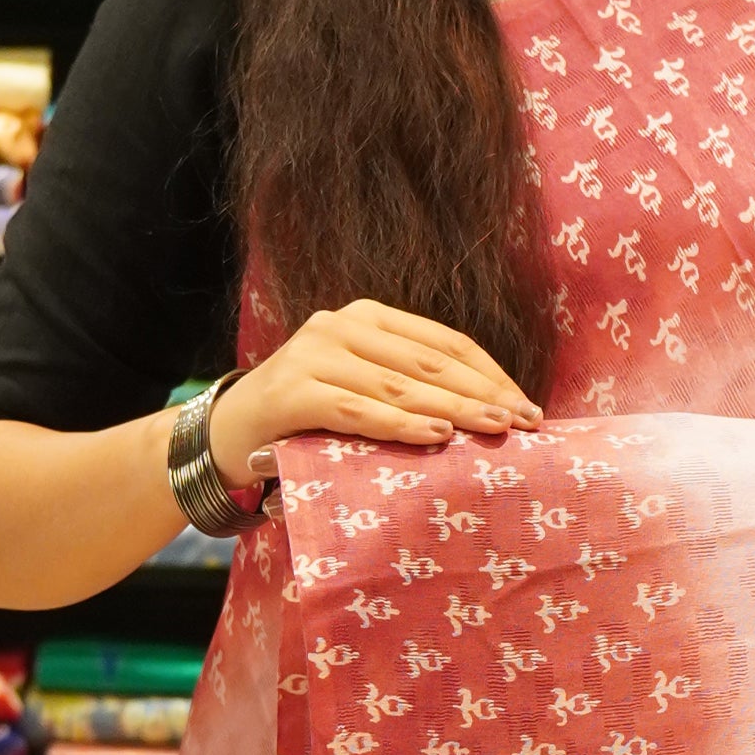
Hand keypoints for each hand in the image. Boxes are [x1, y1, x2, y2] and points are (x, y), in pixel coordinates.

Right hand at [209, 299, 540, 476]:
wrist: (228, 435)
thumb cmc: (308, 419)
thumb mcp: (363, 390)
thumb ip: (409, 389)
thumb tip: (488, 415)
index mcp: (368, 318)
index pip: (444, 342)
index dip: (490, 373)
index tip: (526, 407)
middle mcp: (341, 325)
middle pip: (428, 361)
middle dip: (481, 393)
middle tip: (522, 422)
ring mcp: (314, 354)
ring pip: (398, 385)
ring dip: (452, 409)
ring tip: (492, 429)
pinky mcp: (293, 391)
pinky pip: (358, 409)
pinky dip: (399, 424)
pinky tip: (435, 436)